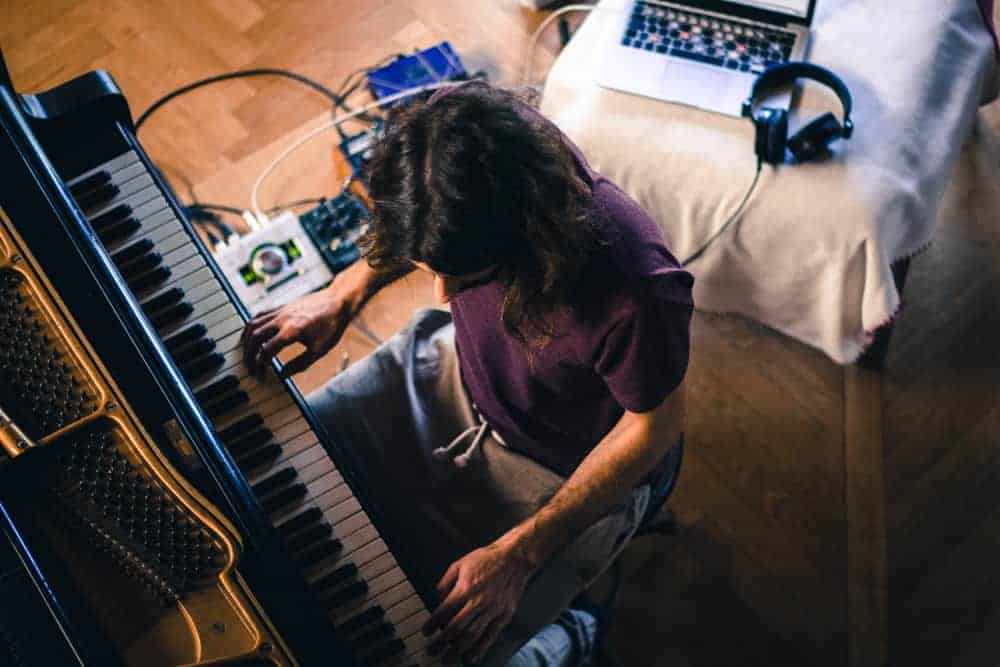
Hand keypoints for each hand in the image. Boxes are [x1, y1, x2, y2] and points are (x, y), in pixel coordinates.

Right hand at [240, 288, 349, 377]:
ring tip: (248, 354)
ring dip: (246, 341)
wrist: (338, 301)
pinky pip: (259, 316)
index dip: (260, 366)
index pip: (266, 351)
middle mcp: (281, 319)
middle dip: (248, 356)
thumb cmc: (331, 325)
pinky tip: (252, 336)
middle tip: (251, 368)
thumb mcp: (319, 350)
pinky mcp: (280, 306)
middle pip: (253, 338)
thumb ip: (300, 364)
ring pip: (252, 325)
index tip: (261, 376)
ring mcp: (279, 311)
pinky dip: (251, 327)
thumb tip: (283, 375)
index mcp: (291, 331)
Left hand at [422, 540, 535, 663]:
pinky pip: (490, 636)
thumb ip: (445, 582)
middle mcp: (477, 601)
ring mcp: (492, 610)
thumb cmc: (487, 559)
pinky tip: (471, 657)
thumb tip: (438, 598)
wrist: (513, 558)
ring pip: (471, 635)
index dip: (432, 624)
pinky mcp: (504, 615)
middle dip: (441, 642)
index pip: (443, 612)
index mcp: (464, 588)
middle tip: (432, 650)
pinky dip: (480, 649)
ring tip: (447, 659)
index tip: (426, 632)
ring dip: (457, 650)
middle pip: (455, 628)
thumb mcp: (460, 564)